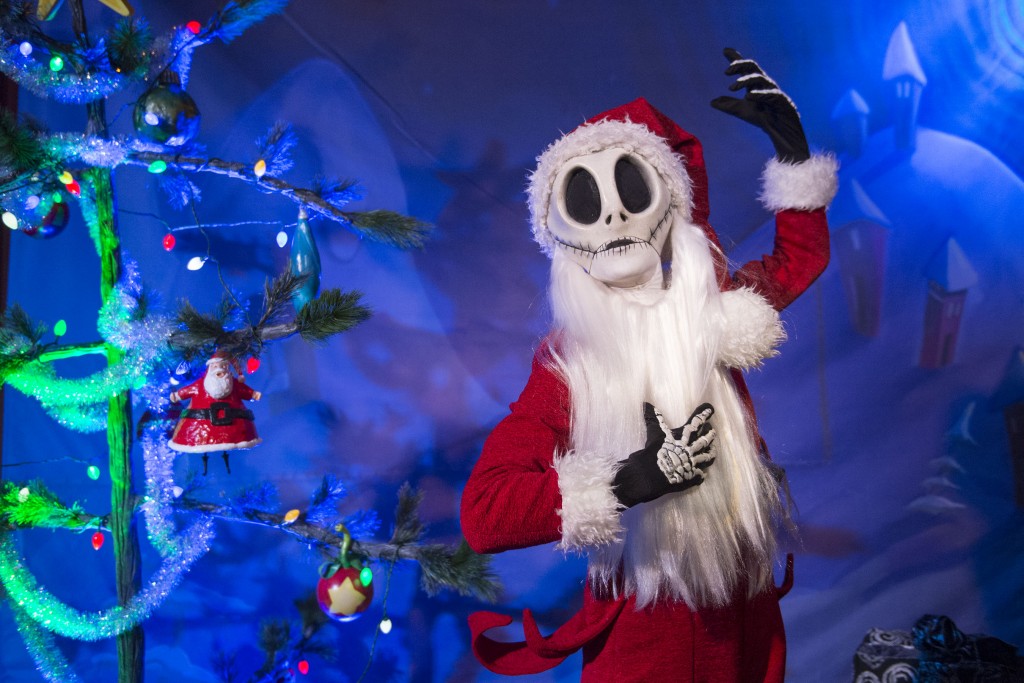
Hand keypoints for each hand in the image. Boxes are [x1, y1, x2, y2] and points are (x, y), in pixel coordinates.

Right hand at [612, 402, 715, 507]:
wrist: (649, 475)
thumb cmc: (652, 452)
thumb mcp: (653, 433)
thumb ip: (653, 418)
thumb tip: (646, 403)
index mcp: (682, 437)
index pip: (696, 422)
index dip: (704, 414)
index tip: (711, 408)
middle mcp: (691, 449)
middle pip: (705, 439)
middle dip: (710, 433)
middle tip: (712, 429)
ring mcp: (693, 464)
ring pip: (708, 456)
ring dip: (711, 451)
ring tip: (713, 449)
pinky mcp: (691, 477)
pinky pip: (700, 475)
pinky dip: (702, 473)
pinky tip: (703, 473)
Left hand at [710, 48, 809, 162]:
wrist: (779, 130)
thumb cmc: (763, 117)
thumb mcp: (741, 111)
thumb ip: (728, 105)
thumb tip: (712, 102)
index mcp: (754, 83)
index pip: (745, 68)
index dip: (736, 59)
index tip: (725, 50)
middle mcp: (764, 83)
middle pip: (753, 67)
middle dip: (740, 65)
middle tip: (726, 71)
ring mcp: (772, 90)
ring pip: (759, 78)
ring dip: (745, 81)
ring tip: (732, 87)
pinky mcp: (780, 100)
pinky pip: (770, 94)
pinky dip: (759, 94)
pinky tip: (749, 96)